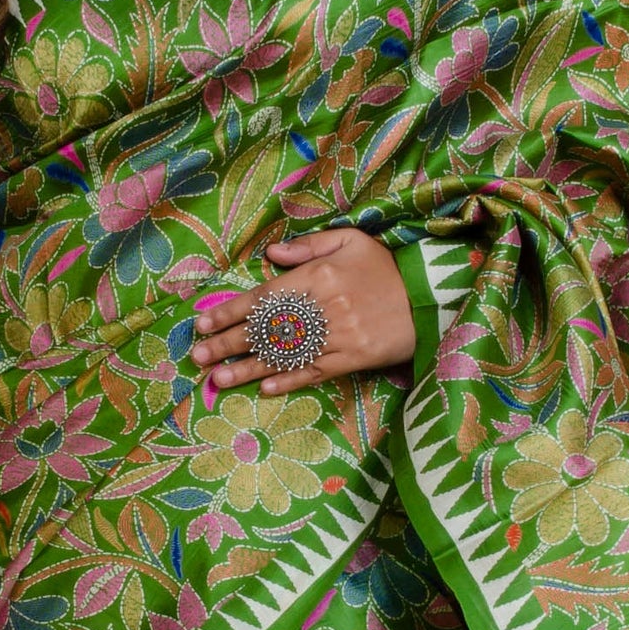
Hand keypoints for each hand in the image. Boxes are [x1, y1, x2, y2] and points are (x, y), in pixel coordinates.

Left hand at [189, 227, 414, 399]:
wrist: (430, 295)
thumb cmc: (385, 266)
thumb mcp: (351, 240)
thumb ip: (308, 245)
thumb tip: (270, 254)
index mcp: (317, 277)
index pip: (263, 297)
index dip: (230, 312)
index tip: (203, 324)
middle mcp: (323, 309)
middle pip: (266, 329)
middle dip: (228, 344)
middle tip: (198, 356)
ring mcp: (338, 337)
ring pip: (285, 355)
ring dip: (249, 369)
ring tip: (218, 379)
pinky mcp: (353, 359)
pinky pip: (314, 373)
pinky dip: (289, 381)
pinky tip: (264, 389)